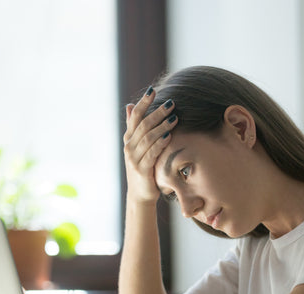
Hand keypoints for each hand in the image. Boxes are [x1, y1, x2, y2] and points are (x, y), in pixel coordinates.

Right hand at [123, 87, 176, 203]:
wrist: (140, 194)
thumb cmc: (143, 167)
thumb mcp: (138, 146)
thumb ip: (134, 127)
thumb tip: (129, 105)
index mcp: (129, 138)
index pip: (135, 116)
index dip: (143, 102)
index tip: (153, 90)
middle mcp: (129, 146)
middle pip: (143, 124)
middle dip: (157, 112)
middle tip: (172, 103)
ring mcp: (134, 158)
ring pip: (148, 138)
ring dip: (162, 126)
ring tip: (175, 118)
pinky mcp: (141, 170)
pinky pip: (151, 153)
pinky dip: (160, 143)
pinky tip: (169, 136)